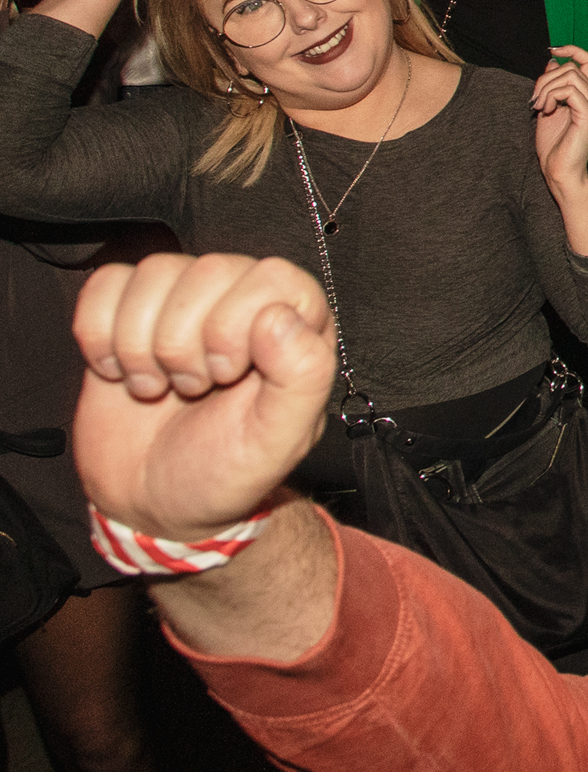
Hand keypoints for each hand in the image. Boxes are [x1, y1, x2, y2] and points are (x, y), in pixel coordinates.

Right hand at [71, 254, 333, 538]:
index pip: (271, 276)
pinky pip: (106, 283)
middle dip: (186, 345)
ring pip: (155, 272)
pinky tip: (122, 371)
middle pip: (207, 270)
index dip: (236, 327)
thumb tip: (280, 315)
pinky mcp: (130, 308)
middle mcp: (242, 295)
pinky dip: (100, 336)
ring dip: (141, 346)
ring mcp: (184, 298)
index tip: (225, 377)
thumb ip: (303, 377)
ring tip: (161, 385)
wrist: (152, 501)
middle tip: (193, 389)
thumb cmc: (224, 471)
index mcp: (295, 318)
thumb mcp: (278, 441)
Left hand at [532, 45, 587, 255]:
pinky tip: (546, 110)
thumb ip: (551, 85)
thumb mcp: (547, 108)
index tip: (553, 51)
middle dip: (546, 77)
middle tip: (534, 99)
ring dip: (547, 87)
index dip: (573, 49)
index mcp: (584, 96)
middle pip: (572, 66)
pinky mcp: (587, 116)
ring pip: (570, 75)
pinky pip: (571, 90)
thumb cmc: (554, 147)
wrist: (559, 173)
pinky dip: (553, 95)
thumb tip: (552, 61)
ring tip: (539, 106)